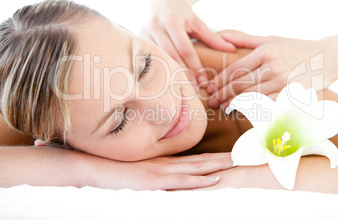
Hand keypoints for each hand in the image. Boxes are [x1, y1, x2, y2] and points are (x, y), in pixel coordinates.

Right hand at [80, 152, 232, 189]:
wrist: (96, 168)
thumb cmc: (117, 170)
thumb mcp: (140, 170)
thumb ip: (156, 171)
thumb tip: (170, 176)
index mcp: (165, 163)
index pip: (195, 159)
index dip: (214, 157)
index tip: (231, 156)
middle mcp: (167, 164)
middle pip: (201, 161)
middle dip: (222, 159)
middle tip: (242, 156)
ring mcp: (161, 171)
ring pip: (196, 169)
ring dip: (217, 166)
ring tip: (235, 163)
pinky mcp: (154, 180)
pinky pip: (181, 182)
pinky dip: (198, 181)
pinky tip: (213, 180)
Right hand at [141, 0, 234, 86]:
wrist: (163, 0)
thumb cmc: (184, 14)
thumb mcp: (198, 23)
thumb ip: (213, 38)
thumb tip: (231, 50)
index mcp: (172, 20)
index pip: (184, 49)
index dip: (194, 65)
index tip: (202, 80)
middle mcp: (155, 25)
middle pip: (170, 56)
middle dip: (182, 73)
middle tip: (193, 89)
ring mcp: (144, 32)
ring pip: (157, 59)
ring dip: (169, 75)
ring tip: (181, 88)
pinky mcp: (137, 38)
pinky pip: (147, 58)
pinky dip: (157, 70)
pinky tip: (166, 81)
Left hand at [206, 30, 334, 108]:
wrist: (329, 57)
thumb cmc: (296, 47)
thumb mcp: (270, 39)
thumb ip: (245, 40)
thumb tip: (221, 36)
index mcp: (264, 52)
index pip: (234, 69)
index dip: (219, 81)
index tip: (209, 88)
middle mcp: (271, 66)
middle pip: (239, 85)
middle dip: (222, 94)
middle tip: (212, 101)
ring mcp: (282, 82)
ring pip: (251, 97)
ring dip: (234, 105)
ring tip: (224, 108)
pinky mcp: (292, 95)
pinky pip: (268, 106)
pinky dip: (254, 110)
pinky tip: (244, 113)